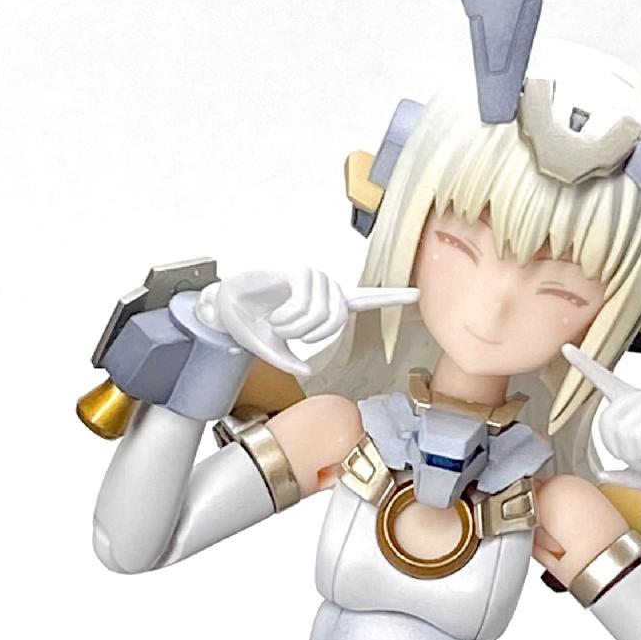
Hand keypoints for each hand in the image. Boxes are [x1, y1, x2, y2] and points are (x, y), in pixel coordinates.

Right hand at [198, 269, 418, 378]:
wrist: (224, 309)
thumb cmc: (251, 324)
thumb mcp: (274, 351)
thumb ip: (292, 360)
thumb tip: (308, 367)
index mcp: (325, 306)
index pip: (364, 299)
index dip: (389, 298)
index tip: (416, 294)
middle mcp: (324, 290)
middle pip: (338, 318)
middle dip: (311, 335)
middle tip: (286, 335)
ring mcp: (312, 280)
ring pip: (322, 313)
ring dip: (295, 327)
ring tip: (277, 324)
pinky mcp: (298, 272)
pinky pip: (306, 303)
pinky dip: (288, 319)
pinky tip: (275, 317)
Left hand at [562, 344, 640, 496]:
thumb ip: (622, 474)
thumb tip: (602, 473)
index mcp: (631, 409)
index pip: (606, 382)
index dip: (585, 366)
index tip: (567, 348)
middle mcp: (640, 400)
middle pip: (605, 422)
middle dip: (618, 451)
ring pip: (622, 432)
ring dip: (634, 456)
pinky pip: (638, 429)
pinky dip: (640, 452)